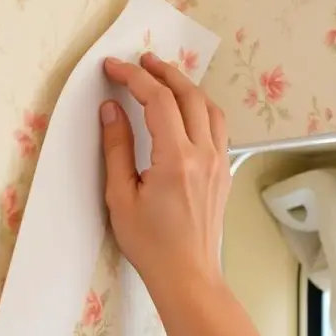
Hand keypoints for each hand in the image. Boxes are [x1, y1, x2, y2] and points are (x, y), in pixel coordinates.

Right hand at [100, 53, 230, 305]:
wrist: (187, 275)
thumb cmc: (150, 244)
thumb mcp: (121, 197)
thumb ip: (117, 148)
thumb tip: (111, 109)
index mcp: (176, 159)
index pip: (157, 100)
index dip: (134, 77)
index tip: (113, 68)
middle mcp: (204, 154)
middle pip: (188, 95)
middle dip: (163, 72)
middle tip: (141, 60)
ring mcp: (219, 163)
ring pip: (209, 108)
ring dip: (187, 86)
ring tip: (165, 77)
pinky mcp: (224, 173)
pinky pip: (217, 127)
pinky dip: (201, 108)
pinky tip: (186, 110)